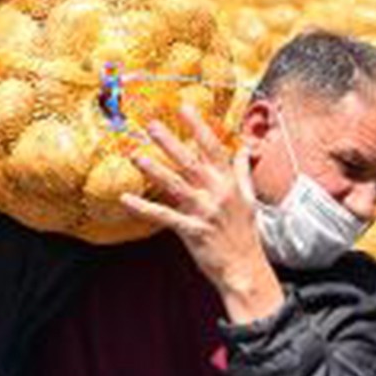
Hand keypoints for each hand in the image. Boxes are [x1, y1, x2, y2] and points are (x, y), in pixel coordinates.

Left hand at [122, 107, 285, 323]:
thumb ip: (242, 172)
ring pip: (176, 185)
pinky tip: (126, 199)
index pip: (213, 148)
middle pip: (190, 162)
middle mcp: (217, 194)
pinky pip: (164, 217)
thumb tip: (244, 149)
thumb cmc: (245, 234)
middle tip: (150, 124)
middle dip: (170, 141)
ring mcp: (205, 212)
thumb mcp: (249, 199)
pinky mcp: (192, 231)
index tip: (183, 106)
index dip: (198, 126)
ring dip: (154, 170)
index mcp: (230, 183)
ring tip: (134, 155)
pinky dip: (144, 208)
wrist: (246, 269)